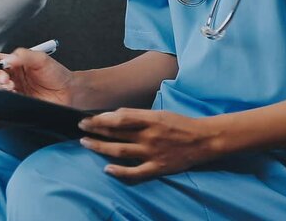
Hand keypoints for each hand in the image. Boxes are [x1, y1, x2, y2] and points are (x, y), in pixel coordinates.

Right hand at [0, 48, 73, 106]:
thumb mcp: (41, 58)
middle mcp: (14, 75)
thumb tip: (8, 58)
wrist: (68, 92)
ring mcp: (15, 88)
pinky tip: (14, 94)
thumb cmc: (57, 74)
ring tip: (11, 86)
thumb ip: (24, 55)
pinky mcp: (18, 100)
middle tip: (6, 78)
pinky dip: (5, 97)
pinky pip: (4, 99)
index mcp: (17, 62)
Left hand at [78, 108, 220, 179]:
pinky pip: (136, 173)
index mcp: (150, 119)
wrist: (204, 139)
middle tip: (80, 128)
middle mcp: (149, 135)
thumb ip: (137, 115)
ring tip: (86, 143)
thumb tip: (114, 116)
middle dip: (95, 130)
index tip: (88, 118)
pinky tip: (107, 169)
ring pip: (120, 151)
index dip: (101, 118)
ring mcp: (153, 152)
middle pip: (116, 133)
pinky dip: (120, 172)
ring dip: (100, 147)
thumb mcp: (159, 113)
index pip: (119, 117)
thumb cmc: (180, 123)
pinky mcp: (158, 167)